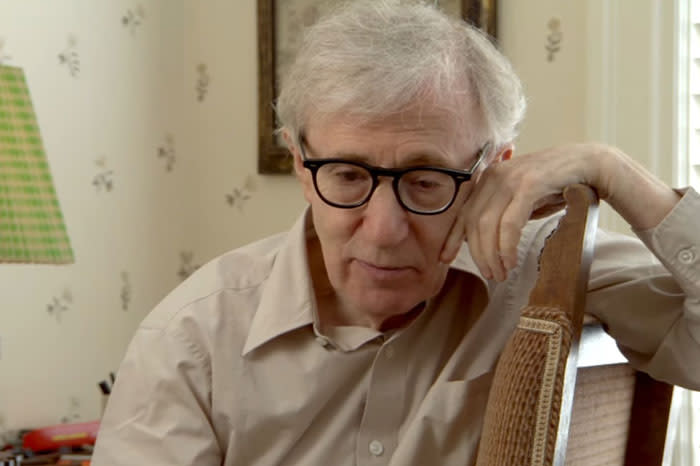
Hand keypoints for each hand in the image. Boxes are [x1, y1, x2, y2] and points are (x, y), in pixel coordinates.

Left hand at [440, 143, 612, 280]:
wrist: (589, 164)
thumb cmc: (555, 185)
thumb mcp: (520, 199)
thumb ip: (501, 213)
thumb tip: (482, 242)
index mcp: (487, 178)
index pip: (463, 213)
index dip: (452, 238)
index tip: (444, 259)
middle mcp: (494, 176)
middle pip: (473, 223)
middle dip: (477, 254)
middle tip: (490, 275)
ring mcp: (511, 178)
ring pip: (488, 225)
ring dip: (492, 255)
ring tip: (501, 273)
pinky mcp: (529, 185)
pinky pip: (509, 223)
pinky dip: (506, 246)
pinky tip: (510, 261)